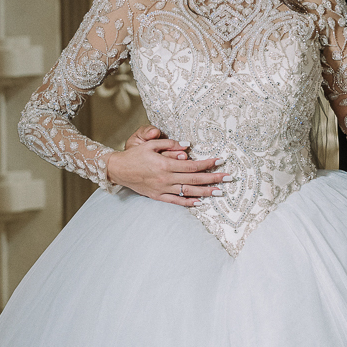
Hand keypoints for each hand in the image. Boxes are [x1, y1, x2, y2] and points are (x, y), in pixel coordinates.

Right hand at [106, 125, 230, 204]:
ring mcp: (162, 189)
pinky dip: (188, 202)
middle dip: (213, 178)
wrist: (118, 169)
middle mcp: (166, 178)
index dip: (208, 164)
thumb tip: (187, 146)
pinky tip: (200, 202)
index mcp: (165, 164)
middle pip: (194, 179)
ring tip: (220, 192)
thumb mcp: (150, 144)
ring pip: (188, 191)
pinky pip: (176, 201)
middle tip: (228, 178)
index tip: (220, 161)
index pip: (192, 165)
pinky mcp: (158, 196)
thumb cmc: (135, 155)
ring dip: (205, 192)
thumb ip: (169, 144)